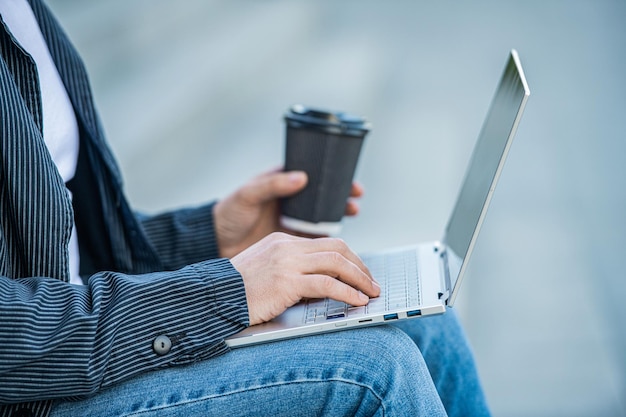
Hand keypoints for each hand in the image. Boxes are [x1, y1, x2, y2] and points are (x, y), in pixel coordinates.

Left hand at [213, 168, 363, 257]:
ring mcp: (293, 220)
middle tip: (355, 198)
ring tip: (352, 212)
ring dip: (339, 214)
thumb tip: (302, 177)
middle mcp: (292, 201)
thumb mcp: (248, 195)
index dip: (335, 177)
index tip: (350, 181)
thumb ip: (273, 185)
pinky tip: (339, 237)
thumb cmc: (229, 213)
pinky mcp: (292, 240)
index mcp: (282, 183)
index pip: (315, 176)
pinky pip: (315, 239)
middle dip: (342, 195)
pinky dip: (328, 238)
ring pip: (323, 215)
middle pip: (324, 195)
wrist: (216, 242)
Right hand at [230, 232, 379, 324]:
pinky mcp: (287, 281)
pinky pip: (327, 284)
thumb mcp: (266, 271)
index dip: (349, 258)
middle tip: (372, 283)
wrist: (211, 297)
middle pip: (337, 249)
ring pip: (337, 263)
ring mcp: (287, 262)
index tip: (360, 273)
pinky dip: (347, 292)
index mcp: (283, 241)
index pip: (326, 244)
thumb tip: (323, 286)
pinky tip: (356, 301)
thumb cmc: (236, 291)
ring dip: (359, 279)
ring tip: (371, 293)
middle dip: (360, 267)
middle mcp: (287, 246)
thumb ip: (291, 271)